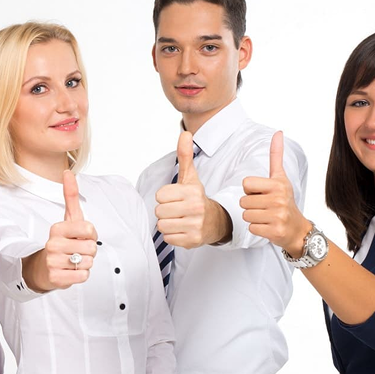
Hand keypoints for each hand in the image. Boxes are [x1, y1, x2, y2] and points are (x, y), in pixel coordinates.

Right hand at [22, 170, 97, 291]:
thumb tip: (68, 172)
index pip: (90, 230)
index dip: (91, 236)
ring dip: (85, 264)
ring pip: (88, 262)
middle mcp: (52, 244)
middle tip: (76, 251)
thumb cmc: (61, 241)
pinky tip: (70, 271)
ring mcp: (53, 261)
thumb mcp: (68, 219)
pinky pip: (83, 276)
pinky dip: (81, 275)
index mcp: (57, 228)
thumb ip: (71, 195)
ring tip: (73, 261)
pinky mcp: (56, 278)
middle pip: (92, 248)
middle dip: (88, 251)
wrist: (44, 268)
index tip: (80, 237)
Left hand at [155, 131, 228, 247]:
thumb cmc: (196, 198)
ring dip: (167, 224)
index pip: (159, 196)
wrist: (215, 221)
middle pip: (159, 212)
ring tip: (179, 220)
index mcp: (191, 192)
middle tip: (177, 210)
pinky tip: (183, 230)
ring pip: (162, 226)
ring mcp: (195, 225)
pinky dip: (172, 236)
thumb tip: (185, 133)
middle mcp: (195, 208)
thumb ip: (185, 156)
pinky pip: (168, 238)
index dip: (164, 198)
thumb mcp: (190, 177)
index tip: (175, 198)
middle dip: (165, 212)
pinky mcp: (193, 240)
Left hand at [241, 131, 310, 255]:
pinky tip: (268, 226)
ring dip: (252, 217)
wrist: (297, 229)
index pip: (246, 183)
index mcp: (278, 184)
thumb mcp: (281, 178)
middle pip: (243, 201)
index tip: (262, 193)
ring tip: (266, 216)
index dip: (250, 190)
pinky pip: (251, 228)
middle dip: (251, 205)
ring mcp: (278, 216)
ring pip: (245, 215)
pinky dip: (256, 228)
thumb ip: (276, 156)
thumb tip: (278, 132)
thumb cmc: (285, 201)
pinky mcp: (274, 231)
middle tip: (265, 207)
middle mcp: (279, 199)